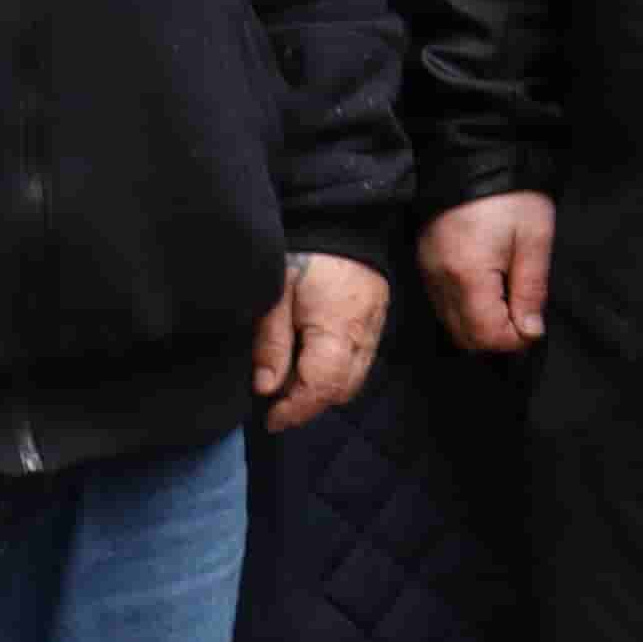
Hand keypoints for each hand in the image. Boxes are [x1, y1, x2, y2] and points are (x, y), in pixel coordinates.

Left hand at [258, 254, 390, 429]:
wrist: (341, 221)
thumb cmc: (303, 255)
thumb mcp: (275, 294)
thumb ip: (271, 342)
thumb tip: (266, 388)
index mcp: (337, 331)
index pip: (321, 388)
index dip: (295, 410)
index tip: (271, 420)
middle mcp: (363, 337)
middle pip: (341, 391)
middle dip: (309, 403)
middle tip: (277, 401)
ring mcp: (375, 330)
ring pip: (353, 379)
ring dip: (323, 388)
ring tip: (292, 380)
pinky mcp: (377, 322)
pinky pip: (360, 362)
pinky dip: (336, 371)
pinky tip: (312, 359)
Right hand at [421, 192, 554, 354]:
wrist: (472, 159)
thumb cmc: (511, 197)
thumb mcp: (534, 240)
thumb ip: (531, 290)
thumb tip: (531, 332)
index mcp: (467, 276)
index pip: (486, 335)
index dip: (515, 340)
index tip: (534, 327)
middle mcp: (438, 281)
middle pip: (464, 337)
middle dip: (497, 338)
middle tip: (524, 318)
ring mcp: (426, 273)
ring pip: (450, 324)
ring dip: (480, 327)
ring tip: (509, 304)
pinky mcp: (423, 264)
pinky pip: (441, 305)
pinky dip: (464, 311)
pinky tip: (488, 293)